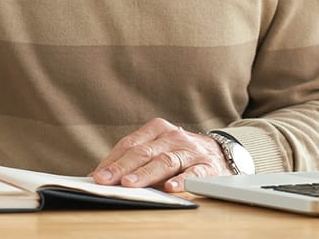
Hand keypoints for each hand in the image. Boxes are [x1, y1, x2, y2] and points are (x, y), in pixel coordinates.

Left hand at [91, 118, 231, 191]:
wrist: (221, 152)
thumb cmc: (180, 153)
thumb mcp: (156, 149)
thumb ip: (131, 160)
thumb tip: (98, 175)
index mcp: (157, 130)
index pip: (130, 144)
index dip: (112, 160)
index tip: (97, 176)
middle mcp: (173, 137)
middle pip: (144, 152)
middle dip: (123, 167)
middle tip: (106, 180)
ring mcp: (191, 151)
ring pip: (165, 161)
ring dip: (146, 174)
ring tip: (130, 184)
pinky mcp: (207, 166)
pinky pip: (194, 173)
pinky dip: (182, 181)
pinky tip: (170, 188)